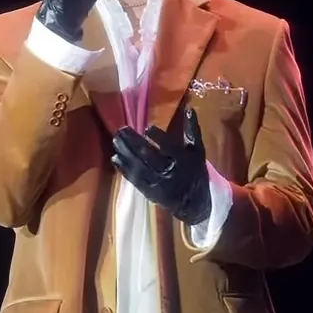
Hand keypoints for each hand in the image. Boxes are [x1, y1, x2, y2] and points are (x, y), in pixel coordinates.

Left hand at [111, 106, 210, 224]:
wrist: (194, 203)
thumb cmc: (196, 171)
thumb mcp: (197, 151)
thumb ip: (192, 130)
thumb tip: (188, 108)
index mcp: (183, 160)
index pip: (169, 147)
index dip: (158, 138)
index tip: (147, 127)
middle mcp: (169, 172)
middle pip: (149, 156)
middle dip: (134, 142)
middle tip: (121, 130)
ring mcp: (157, 183)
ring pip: (139, 166)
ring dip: (125, 153)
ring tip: (115, 140)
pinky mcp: (148, 192)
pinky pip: (134, 179)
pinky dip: (124, 169)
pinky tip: (115, 158)